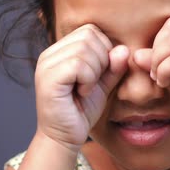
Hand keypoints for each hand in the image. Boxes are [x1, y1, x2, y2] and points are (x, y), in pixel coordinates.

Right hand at [34, 24, 128, 149]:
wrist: (65, 138)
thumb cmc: (81, 111)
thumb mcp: (103, 85)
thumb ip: (113, 66)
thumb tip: (123, 49)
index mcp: (60, 51)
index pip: (90, 30)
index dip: (104, 50)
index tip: (99, 75)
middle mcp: (49, 54)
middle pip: (89, 35)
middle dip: (101, 59)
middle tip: (92, 83)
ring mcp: (46, 65)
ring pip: (84, 48)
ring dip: (94, 71)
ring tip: (85, 89)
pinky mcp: (48, 78)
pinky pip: (78, 64)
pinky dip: (88, 79)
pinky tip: (82, 93)